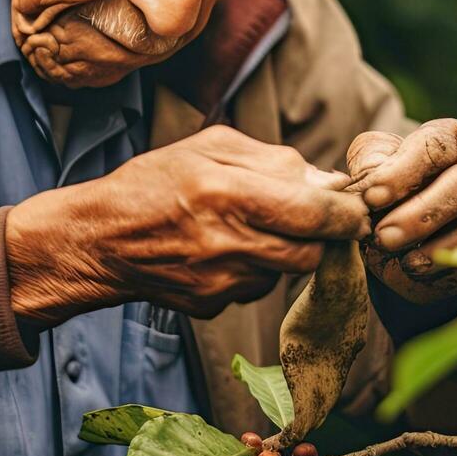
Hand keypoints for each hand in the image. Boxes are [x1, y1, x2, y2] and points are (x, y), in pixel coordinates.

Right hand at [5, 126, 369, 320]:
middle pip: (312, 253)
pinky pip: (258, 287)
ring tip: (259, 226)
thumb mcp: (212, 149)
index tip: (356, 207)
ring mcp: (222, 282)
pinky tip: (229, 249)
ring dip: (290, 251)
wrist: (100, 240)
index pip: (316, 214)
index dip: (348, 214)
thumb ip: (274, 161)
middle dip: (324, 237)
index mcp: (229, 194)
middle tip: (316, 218)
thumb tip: (327, 180)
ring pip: (288, 272)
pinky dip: (259, 268)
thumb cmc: (155, 182)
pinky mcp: (214, 306)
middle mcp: (229, 243)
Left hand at [347, 119, 456, 302]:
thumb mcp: (374, 170)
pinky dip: (448, 270)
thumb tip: (370, 174)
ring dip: (437, 248)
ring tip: (403, 262)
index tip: (372, 196)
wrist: (418, 233)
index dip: (401, 172)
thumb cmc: (392, 192)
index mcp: (449, 139)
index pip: (432, 147)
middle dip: (421, 213)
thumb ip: (369, 166)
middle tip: (383, 236)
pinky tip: (419, 274)